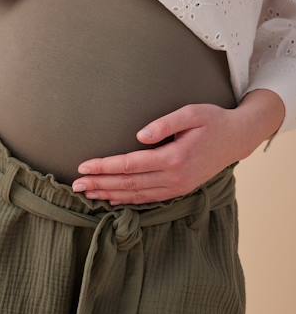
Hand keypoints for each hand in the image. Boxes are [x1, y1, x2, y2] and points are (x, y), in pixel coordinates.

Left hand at [71, 103, 246, 204]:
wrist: (237, 139)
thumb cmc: (212, 121)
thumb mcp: (192, 113)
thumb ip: (165, 124)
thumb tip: (139, 137)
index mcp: (174, 157)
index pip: (130, 165)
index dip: (105, 167)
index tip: (83, 166)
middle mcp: (174, 177)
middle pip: (128, 184)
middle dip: (100, 184)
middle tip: (75, 185)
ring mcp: (177, 187)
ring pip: (136, 195)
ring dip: (109, 194)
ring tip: (87, 193)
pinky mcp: (179, 190)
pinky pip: (148, 199)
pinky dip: (127, 200)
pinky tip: (111, 199)